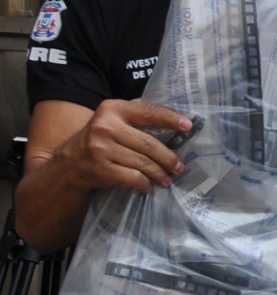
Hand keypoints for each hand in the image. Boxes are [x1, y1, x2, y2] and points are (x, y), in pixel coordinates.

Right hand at [57, 99, 191, 192]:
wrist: (70, 163)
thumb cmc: (102, 140)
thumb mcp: (113, 121)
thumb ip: (136, 117)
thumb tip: (178, 122)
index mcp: (112, 109)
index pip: (147, 112)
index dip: (170, 119)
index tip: (188, 126)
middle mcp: (105, 126)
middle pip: (148, 144)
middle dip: (168, 158)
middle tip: (179, 167)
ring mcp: (101, 147)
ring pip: (143, 163)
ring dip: (159, 174)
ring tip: (166, 179)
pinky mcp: (101, 168)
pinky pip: (133, 177)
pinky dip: (144, 183)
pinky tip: (148, 186)